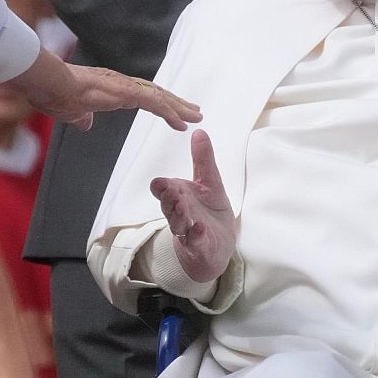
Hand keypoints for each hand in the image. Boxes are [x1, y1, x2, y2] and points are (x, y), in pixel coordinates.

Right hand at [5, 48, 201, 131]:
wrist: (48, 82)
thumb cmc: (53, 93)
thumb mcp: (69, 112)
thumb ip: (80, 117)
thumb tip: (86, 124)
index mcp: (109, 88)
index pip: (141, 95)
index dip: (159, 103)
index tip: (172, 111)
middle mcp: (120, 83)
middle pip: (156, 93)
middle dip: (176, 103)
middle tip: (195, 111)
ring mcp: (123, 86)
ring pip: (159, 97)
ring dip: (179, 107)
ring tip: (196, 116)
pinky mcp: (123, 92)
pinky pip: (153, 103)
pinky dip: (169, 112)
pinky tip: (181, 121)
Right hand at [150, 130, 235, 282]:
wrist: (216, 246)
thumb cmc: (209, 212)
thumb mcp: (210, 182)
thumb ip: (203, 159)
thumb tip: (199, 131)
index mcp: (179, 195)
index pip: (164, 190)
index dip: (162, 187)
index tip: (161, 182)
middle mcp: (180, 212)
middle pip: (168, 205)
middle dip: (168, 200)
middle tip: (170, 192)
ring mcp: (188, 231)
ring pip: (178, 223)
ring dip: (179, 216)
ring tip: (183, 208)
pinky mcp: (199, 246)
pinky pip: (195, 241)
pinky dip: (196, 235)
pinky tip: (199, 229)